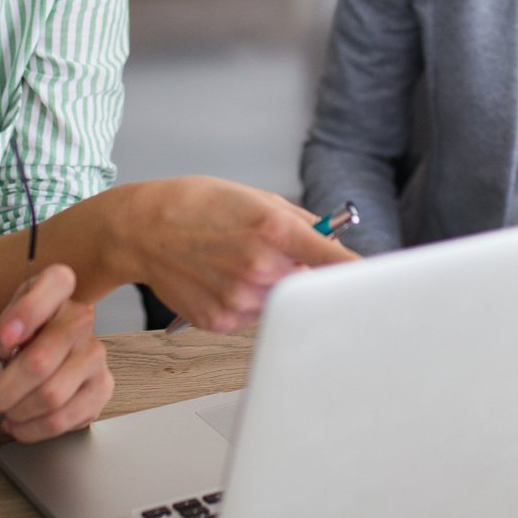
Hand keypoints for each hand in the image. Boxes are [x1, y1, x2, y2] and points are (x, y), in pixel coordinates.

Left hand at [0, 264, 113, 442]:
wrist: (57, 348)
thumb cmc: (27, 333)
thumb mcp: (6, 321)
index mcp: (58, 288)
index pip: (54, 285)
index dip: (27, 314)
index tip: (4, 339)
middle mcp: (82, 318)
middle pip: (40, 361)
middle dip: (2, 391)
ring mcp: (95, 354)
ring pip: (51, 397)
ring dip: (17, 413)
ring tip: (4, 414)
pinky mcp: (102, 387)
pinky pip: (63, 419)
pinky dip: (34, 430)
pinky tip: (21, 424)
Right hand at [119, 177, 355, 332]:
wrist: (142, 229)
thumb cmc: (196, 205)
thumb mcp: (254, 197)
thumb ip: (298, 222)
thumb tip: (331, 244)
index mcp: (274, 229)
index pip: (335, 261)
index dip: (358, 274)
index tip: (376, 282)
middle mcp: (260, 267)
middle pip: (310, 286)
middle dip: (303, 273)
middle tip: (274, 255)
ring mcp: (240, 298)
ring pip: (281, 304)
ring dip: (274, 288)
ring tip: (236, 262)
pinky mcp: (223, 320)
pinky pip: (254, 317)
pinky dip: (248, 301)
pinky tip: (221, 278)